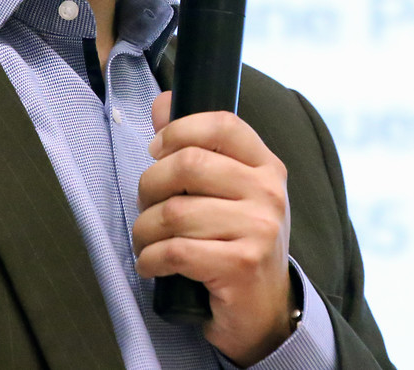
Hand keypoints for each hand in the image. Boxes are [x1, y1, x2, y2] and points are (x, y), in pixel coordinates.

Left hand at [134, 91, 294, 364]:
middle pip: (189, 164)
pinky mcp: (241, 264)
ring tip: (145, 241)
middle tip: (146, 204)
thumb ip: (198, 146)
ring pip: (175, 212)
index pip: (223, 124)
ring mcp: (259, 228)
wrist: (265, 309)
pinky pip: (176, 250)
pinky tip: (152, 264)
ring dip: (144, 230)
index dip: (180, 130)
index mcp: (266, 166)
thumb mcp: (229, 192)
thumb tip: (163, 103)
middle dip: (150, 184)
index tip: (157, 149)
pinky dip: (150, 259)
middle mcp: (268, 192)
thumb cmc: (238, 243)